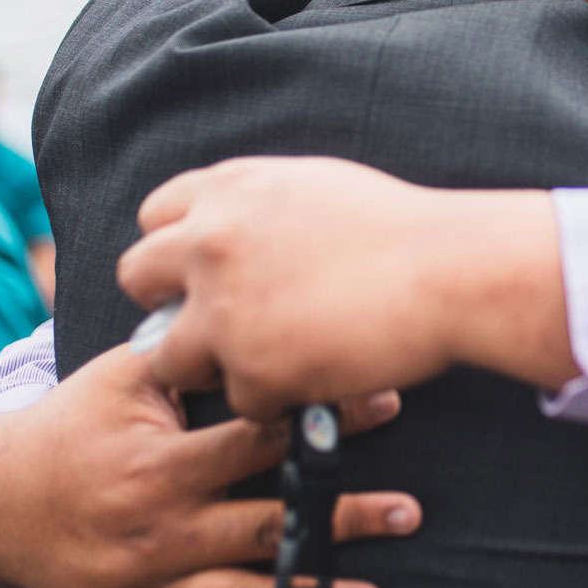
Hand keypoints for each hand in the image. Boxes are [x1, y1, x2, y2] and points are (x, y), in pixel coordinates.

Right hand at [0, 341, 419, 587]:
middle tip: (408, 512)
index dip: (323, 424)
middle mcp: (157, 531)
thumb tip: (254, 306)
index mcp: (157, 466)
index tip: (385, 405)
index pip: (259, 442)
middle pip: (266, 526)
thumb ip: (185, 352)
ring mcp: (149, 586)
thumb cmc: (72, 423)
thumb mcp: (119, 378)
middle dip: (341, 519)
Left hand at [118, 157, 574, 419]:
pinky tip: (317, 378)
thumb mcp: (314, 188)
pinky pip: (238, 400)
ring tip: (272, 363)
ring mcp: (223, 307)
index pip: (155, 219)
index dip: (179, 252)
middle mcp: (210, 241)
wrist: (450, 269)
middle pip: (137, 279)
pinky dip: (275, 398)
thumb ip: (256, 207)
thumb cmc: (401, 229)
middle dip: (172, 307)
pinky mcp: (251, 366)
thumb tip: (229, 229)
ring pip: (170, 357)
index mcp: (228, 190)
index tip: (205, 275)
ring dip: (213, 365)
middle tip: (217, 327)